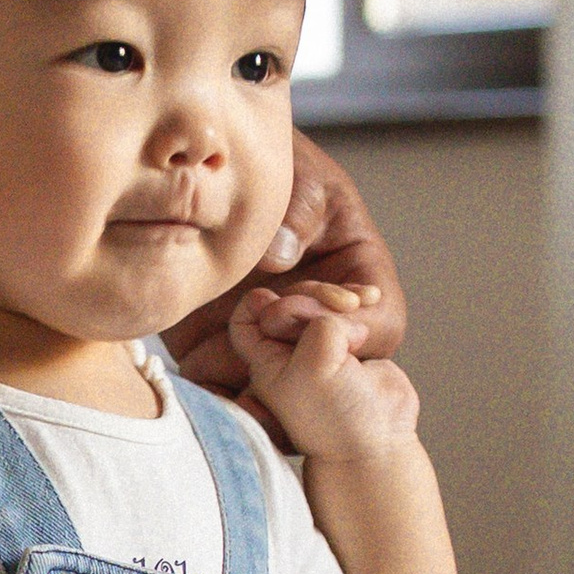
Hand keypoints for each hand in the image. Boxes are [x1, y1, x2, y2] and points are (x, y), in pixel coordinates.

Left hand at [168, 131, 404, 393]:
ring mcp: (269, 344)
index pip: (380, 325)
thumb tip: (279, 256)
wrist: (208, 184)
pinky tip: (194, 387)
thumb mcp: (298, 178)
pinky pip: (221, 395)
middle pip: (330, 376)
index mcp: (357, 277)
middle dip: (296, 366)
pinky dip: (212, 402)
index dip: (349, 333)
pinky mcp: (215, 355)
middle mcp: (316, 323)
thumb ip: (295, 212)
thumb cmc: (273, 170)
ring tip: (221, 359)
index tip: (300, 313)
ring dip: (254, 391)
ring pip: (277, 397)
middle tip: (254, 328)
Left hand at [228, 284, 420, 462]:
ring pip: (321, 302)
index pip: (245, 320)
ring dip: (339, 295)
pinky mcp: (351, 344)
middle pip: (288, 302)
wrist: (376, 440)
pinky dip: (360, 300)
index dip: (260, 304)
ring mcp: (320, 347)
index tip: (283, 303)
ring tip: (361, 303)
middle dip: (313, 295)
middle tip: (340, 306)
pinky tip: (371, 298)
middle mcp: (288, 353)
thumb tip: (339, 310)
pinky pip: (349, 310)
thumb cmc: (335, 415)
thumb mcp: (314, 365)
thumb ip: (316, 325)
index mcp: (265, 361)